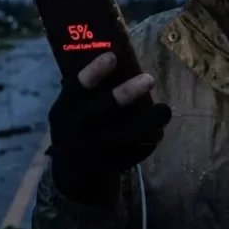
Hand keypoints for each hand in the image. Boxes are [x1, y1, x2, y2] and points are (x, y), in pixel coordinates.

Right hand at [48, 52, 171, 204]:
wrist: (72, 173)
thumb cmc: (78, 126)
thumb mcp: (72, 110)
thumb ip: (89, 92)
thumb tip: (121, 55)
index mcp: (63, 111)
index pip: (74, 89)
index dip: (93, 72)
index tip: (113, 56)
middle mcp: (75, 131)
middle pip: (101, 111)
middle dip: (125, 94)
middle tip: (149, 78)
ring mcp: (92, 152)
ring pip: (125, 135)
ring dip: (148, 121)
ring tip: (165, 109)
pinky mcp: (109, 167)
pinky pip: (134, 153)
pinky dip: (148, 142)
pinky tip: (158, 131)